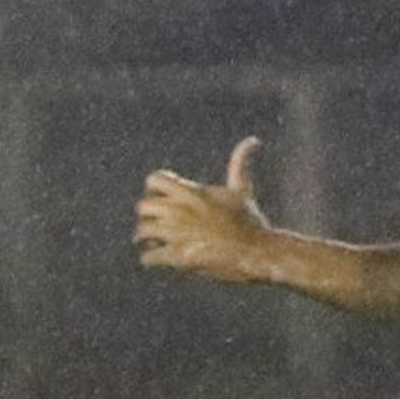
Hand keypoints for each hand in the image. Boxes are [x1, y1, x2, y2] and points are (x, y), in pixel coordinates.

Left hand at [134, 136, 273, 282]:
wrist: (258, 252)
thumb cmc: (250, 221)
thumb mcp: (242, 190)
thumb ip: (239, 164)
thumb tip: (252, 140)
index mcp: (191, 193)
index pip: (154, 179)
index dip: (156, 189)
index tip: (167, 199)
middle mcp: (179, 210)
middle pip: (142, 206)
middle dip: (150, 215)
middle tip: (161, 224)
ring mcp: (177, 233)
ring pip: (141, 232)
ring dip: (149, 238)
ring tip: (161, 242)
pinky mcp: (178, 256)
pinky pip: (147, 257)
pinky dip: (152, 258)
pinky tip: (164, 258)